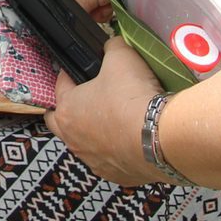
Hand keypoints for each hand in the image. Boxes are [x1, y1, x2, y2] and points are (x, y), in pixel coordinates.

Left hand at [46, 37, 166, 184]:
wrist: (161, 138)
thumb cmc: (132, 97)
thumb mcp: (122, 57)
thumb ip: (111, 47)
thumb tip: (111, 45)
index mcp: (67, 109)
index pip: (60, 85)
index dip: (70, 74)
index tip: (81, 69)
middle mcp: (73, 139)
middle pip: (60, 122)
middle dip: (70, 109)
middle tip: (89, 98)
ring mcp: (93, 160)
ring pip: (84, 144)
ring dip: (93, 132)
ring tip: (116, 119)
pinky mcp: (115, 175)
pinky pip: (109, 160)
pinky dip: (116, 151)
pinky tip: (131, 140)